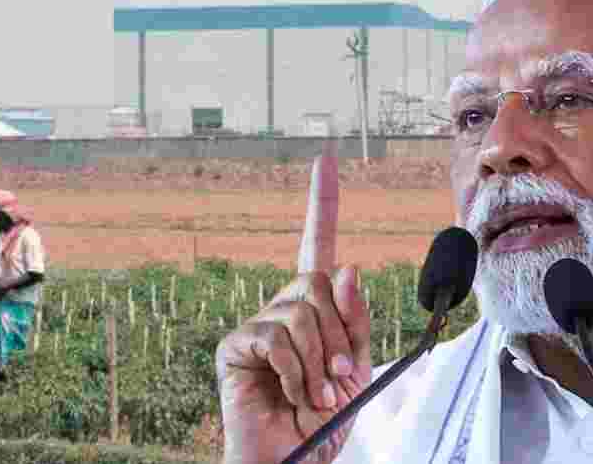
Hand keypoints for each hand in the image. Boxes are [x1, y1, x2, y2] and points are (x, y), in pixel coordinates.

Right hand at [215, 144, 370, 463]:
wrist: (295, 459)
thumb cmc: (324, 420)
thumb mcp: (356, 368)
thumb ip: (354, 320)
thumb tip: (347, 268)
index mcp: (314, 308)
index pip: (319, 244)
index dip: (323, 202)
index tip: (327, 159)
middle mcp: (282, 308)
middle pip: (316, 282)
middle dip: (339, 332)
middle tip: (338, 376)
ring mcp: (256, 325)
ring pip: (300, 310)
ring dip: (320, 359)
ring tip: (318, 394)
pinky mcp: (235, 347)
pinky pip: (277, 337)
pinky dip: (296, 371)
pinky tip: (292, 394)